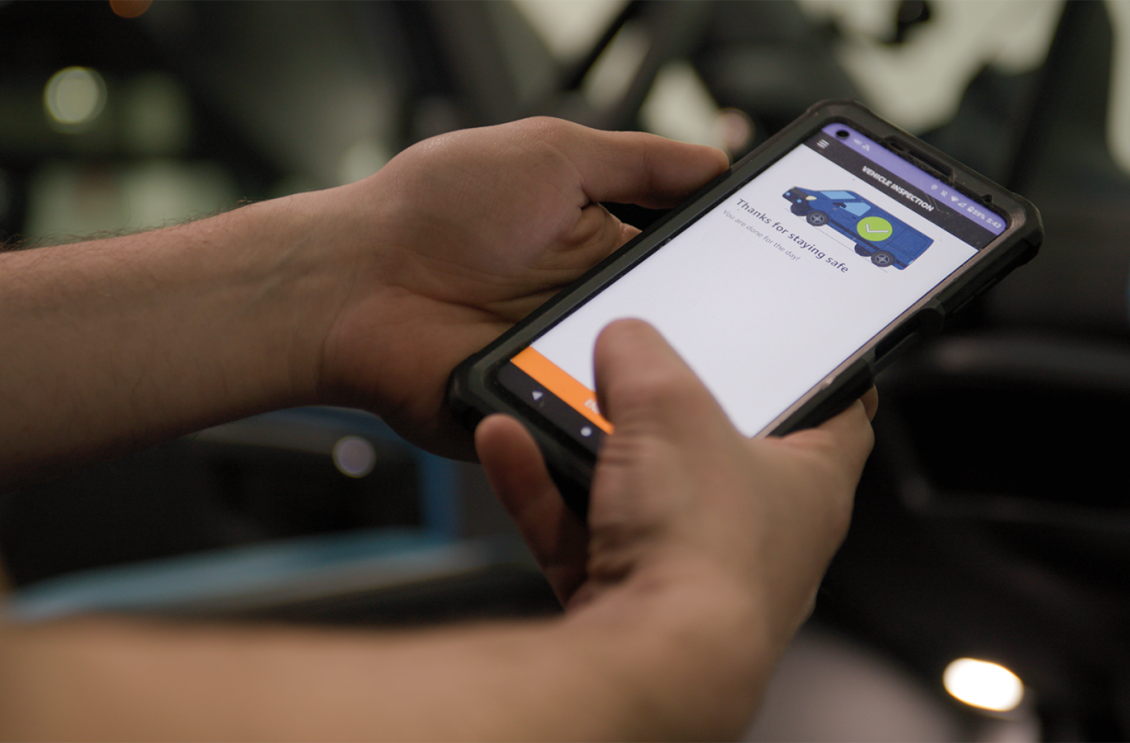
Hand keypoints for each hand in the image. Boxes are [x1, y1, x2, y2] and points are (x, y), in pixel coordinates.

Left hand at [315, 118, 727, 456]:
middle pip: (682, 332)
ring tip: (706, 382)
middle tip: (757, 339)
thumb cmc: (435, 209)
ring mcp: (567, 365)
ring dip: (672, 386)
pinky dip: (623, 431)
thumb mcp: (552, 154)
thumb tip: (716, 161)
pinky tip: (649, 424)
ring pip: (649, 389)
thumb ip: (640, 161)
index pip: (691, 264)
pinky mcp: (541, 416)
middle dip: (719, 338)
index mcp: (601, 245)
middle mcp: (590, 308)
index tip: (776, 273)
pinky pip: (599, 433)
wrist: (353, 284)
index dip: (733, 270)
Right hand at [475, 320, 875, 642]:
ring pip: (637, 494)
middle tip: (634, 368)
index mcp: (809, 485)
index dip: (819, 370)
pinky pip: (581, 533)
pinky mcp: (628, 602)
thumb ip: (642, 356)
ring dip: (586, 446)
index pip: (838, 413)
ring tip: (546, 397)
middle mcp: (758, 536)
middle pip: (716, 451)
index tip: (793, 345)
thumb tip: (624, 338)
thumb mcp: (671, 406)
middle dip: (666, 411)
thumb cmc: (704, 551)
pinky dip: (543, 491)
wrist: (653, 662)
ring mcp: (689, 574)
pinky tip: (507, 445)